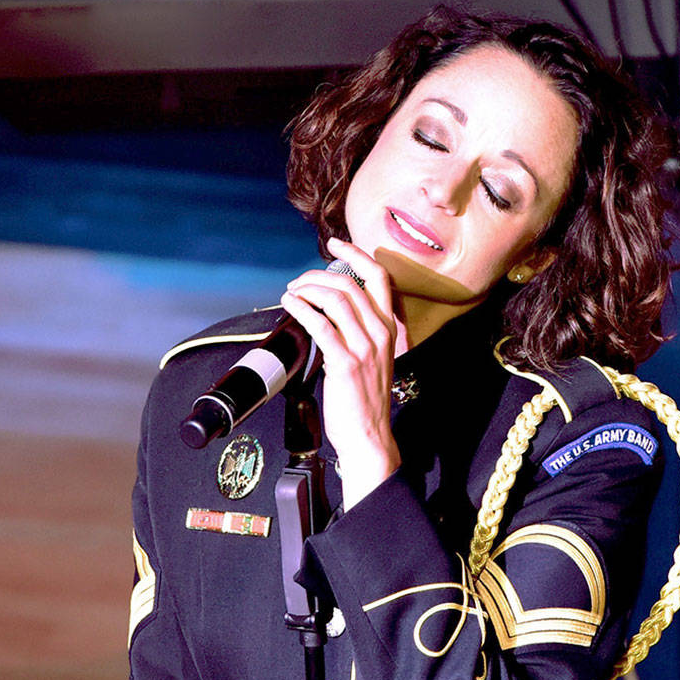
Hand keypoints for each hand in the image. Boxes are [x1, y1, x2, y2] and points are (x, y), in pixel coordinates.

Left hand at [281, 240, 401, 508]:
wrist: (369, 437)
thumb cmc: (365, 402)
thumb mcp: (373, 360)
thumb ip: (359, 335)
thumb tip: (328, 313)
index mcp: (389, 329)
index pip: (379, 278)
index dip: (357, 254)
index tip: (336, 242)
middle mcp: (380, 334)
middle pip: (350, 284)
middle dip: (318, 275)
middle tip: (299, 281)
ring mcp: (365, 348)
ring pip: (335, 299)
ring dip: (307, 289)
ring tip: (291, 293)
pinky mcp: (345, 363)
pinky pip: (321, 325)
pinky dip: (302, 309)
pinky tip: (290, 305)